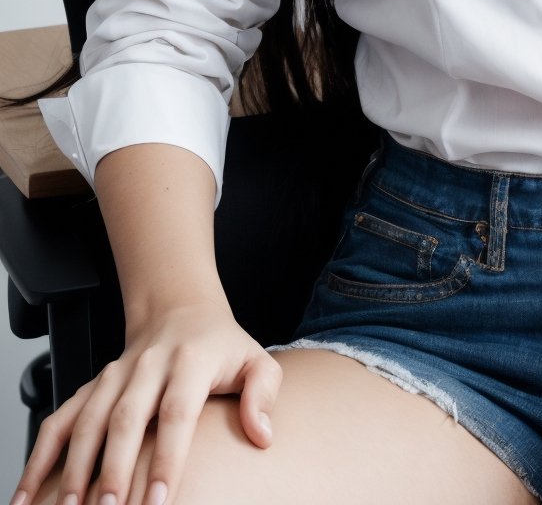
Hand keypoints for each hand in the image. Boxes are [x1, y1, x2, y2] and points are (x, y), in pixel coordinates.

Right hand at [11, 294, 280, 504]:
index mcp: (190, 361)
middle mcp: (147, 366)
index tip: (160, 501)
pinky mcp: (92, 386)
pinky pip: (60, 419)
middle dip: (114, 471)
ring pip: (87, 420)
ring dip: (74, 468)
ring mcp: (114, 376)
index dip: (167, 458)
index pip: (177, 413)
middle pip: (125, 420)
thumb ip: (264, 393)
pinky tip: (28, 494)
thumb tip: (262, 434)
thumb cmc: (220, 345)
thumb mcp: (255, 359)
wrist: (179, 307)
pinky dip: (40, 457)